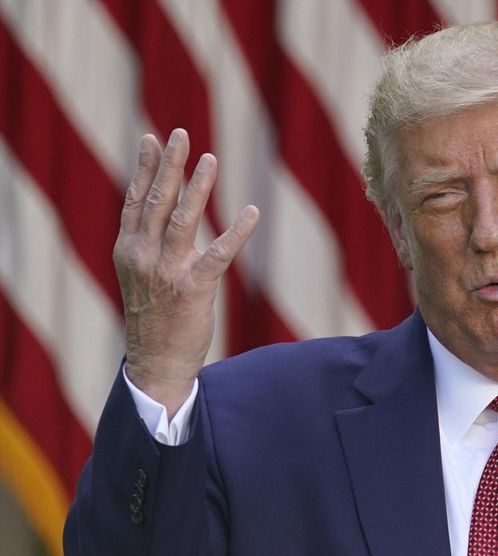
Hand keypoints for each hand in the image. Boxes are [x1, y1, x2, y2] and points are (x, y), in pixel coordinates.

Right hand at [114, 129, 258, 416]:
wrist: (156, 361)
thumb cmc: (153, 315)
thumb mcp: (140, 274)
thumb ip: (148, 242)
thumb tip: (164, 209)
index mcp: (128, 250)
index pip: (135, 200)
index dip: (144, 167)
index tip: (151, 138)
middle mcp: (143, 256)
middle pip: (157, 200)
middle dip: (170, 164)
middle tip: (181, 134)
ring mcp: (167, 272)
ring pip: (183, 219)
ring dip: (198, 186)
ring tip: (210, 158)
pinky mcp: (193, 289)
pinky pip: (219, 254)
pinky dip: (237, 232)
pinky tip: (251, 212)